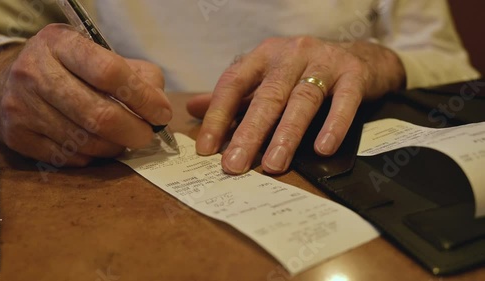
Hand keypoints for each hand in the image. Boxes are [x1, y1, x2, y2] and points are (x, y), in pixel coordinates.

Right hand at [0, 24, 170, 165]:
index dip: (142, 98)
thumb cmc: (70, 68)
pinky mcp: (16, 135)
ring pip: (84, 141)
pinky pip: (68, 157)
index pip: (109, 72)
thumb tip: (160, 109)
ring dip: (114, 146)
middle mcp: (35, 71)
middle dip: (133, 131)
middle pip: (98, 114)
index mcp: (61, 43)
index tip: (162, 114)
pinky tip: (96, 145)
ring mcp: (22, 105)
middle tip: (146, 136)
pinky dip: (91, 156)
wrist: (10, 79)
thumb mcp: (102, 56)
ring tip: (123, 139)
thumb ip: (139, 76)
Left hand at [187, 37, 405, 173]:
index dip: (218, 116)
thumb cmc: (304, 72)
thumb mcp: (266, 78)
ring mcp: (323, 62)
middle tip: (234, 165)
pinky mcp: (353, 74)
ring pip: (301, 100)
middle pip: (267, 96)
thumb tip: (192, 108)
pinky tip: (322, 148)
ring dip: (286, 135)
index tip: (206, 148)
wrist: (358, 57)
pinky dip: (333, 125)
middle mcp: (291, 54)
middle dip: (249, 133)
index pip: (234, 84)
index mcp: (264, 56)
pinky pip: (343, 101)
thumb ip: (234, 96)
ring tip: (273, 165)